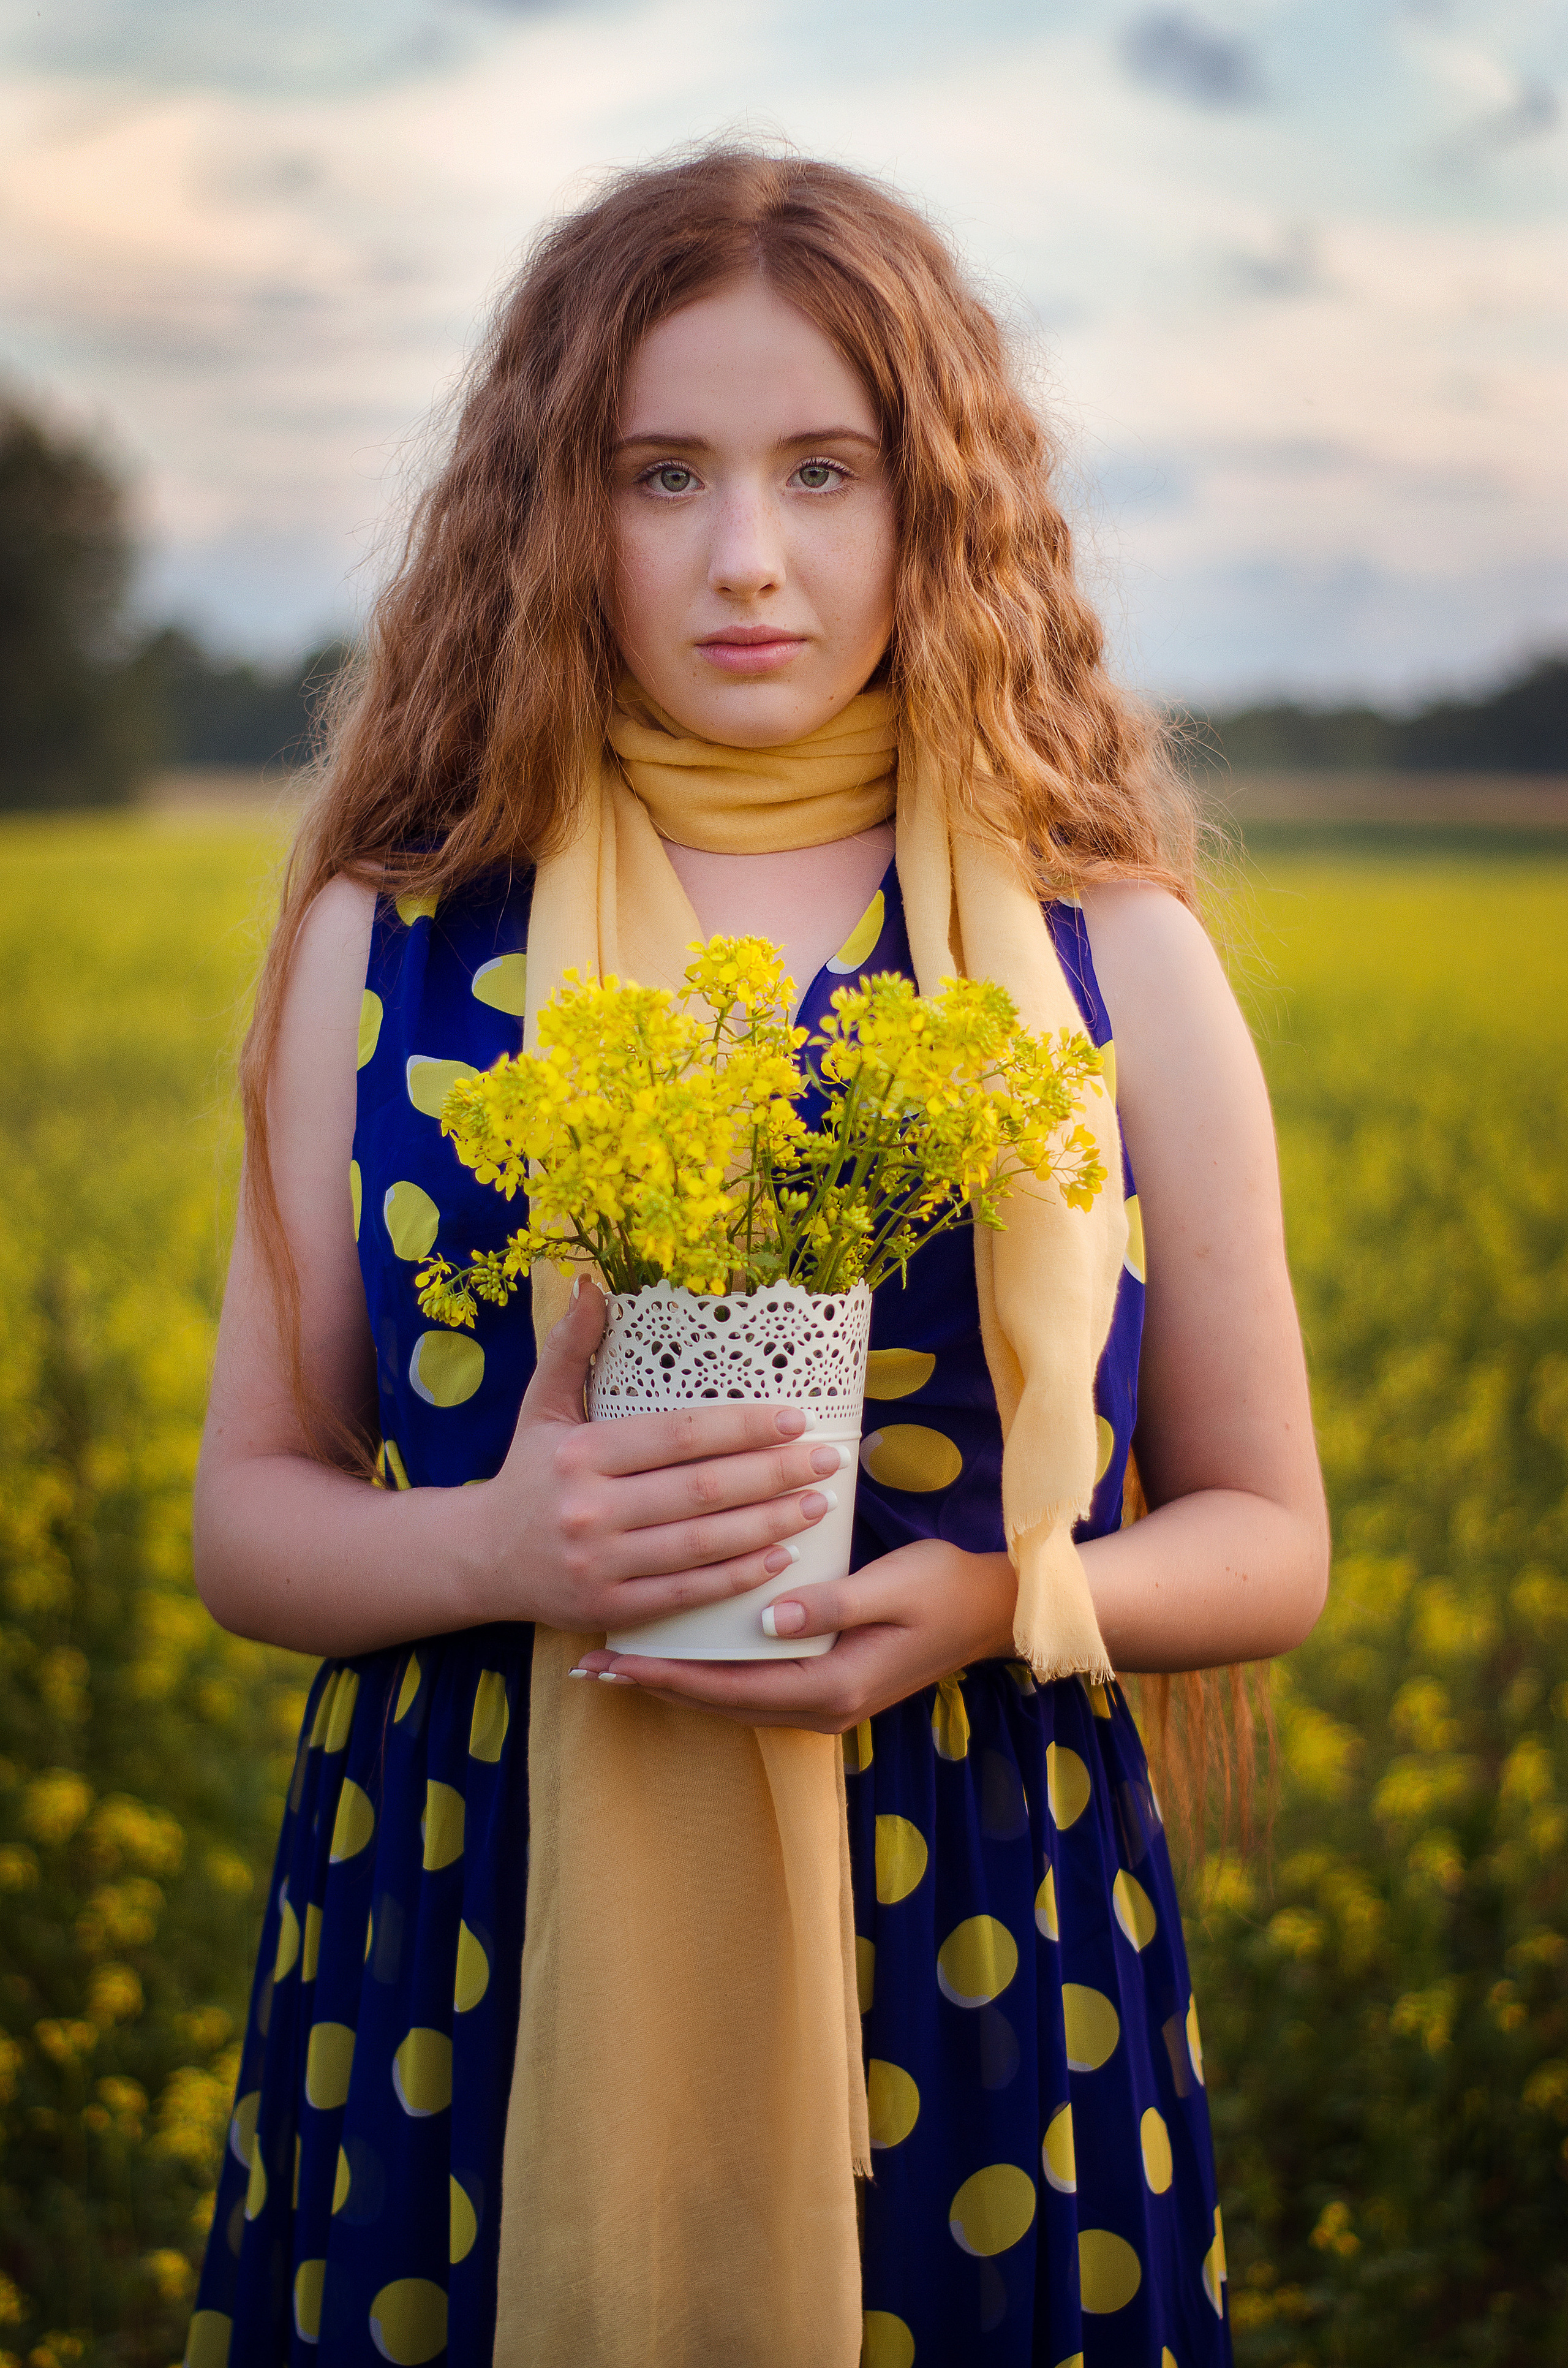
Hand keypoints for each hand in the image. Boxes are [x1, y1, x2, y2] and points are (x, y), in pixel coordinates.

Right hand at [465, 1281, 852, 1633]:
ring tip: (818, 1504)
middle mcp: (589, 1508)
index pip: (678, 1435)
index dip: (741, 1427)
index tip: (794, 1419)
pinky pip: (687, 1593)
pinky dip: (738, 1576)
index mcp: (580, 1452)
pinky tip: (781, 1556)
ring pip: (702, 1543)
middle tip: (827, 1460)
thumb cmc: (527, 1476)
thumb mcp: (540, 1408)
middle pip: (701, 1490)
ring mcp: (599, 1563)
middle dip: (773, 1474)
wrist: (479, 1559)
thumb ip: (569, 1348)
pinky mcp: (608, 1608)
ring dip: (769, 1524)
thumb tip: (591, 1285)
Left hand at [569, 1536, 1021, 1731]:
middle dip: (655, 1684)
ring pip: (731, 1700)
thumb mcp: (892, 1588)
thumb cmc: (945, 1588)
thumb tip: (768, 1619)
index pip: (731, 1688)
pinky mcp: (825, 1686)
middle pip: (720, 1703)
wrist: (994, 1611)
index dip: (668, 1675)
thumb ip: (830, 1603)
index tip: (614, 1660)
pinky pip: (751, 1688)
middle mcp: (821, 1709)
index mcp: (832, 1688)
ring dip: (676, 1682)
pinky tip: (681, 1655)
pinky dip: (709, 1675)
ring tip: (619, 1663)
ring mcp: (824, 1703)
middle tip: (591, 1666)